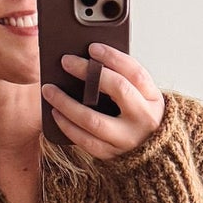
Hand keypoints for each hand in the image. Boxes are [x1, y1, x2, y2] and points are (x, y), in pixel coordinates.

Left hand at [42, 43, 164, 159]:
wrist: (152, 153)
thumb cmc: (140, 116)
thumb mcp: (142, 96)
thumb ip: (124, 79)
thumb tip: (91, 58)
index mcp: (153, 99)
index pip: (135, 72)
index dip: (113, 57)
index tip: (93, 47)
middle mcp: (143, 119)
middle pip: (117, 89)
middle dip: (89, 72)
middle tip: (66, 61)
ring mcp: (127, 140)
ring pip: (93, 120)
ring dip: (67, 103)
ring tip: (49, 90)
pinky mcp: (111, 155)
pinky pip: (85, 141)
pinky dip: (67, 125)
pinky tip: (55, 113)